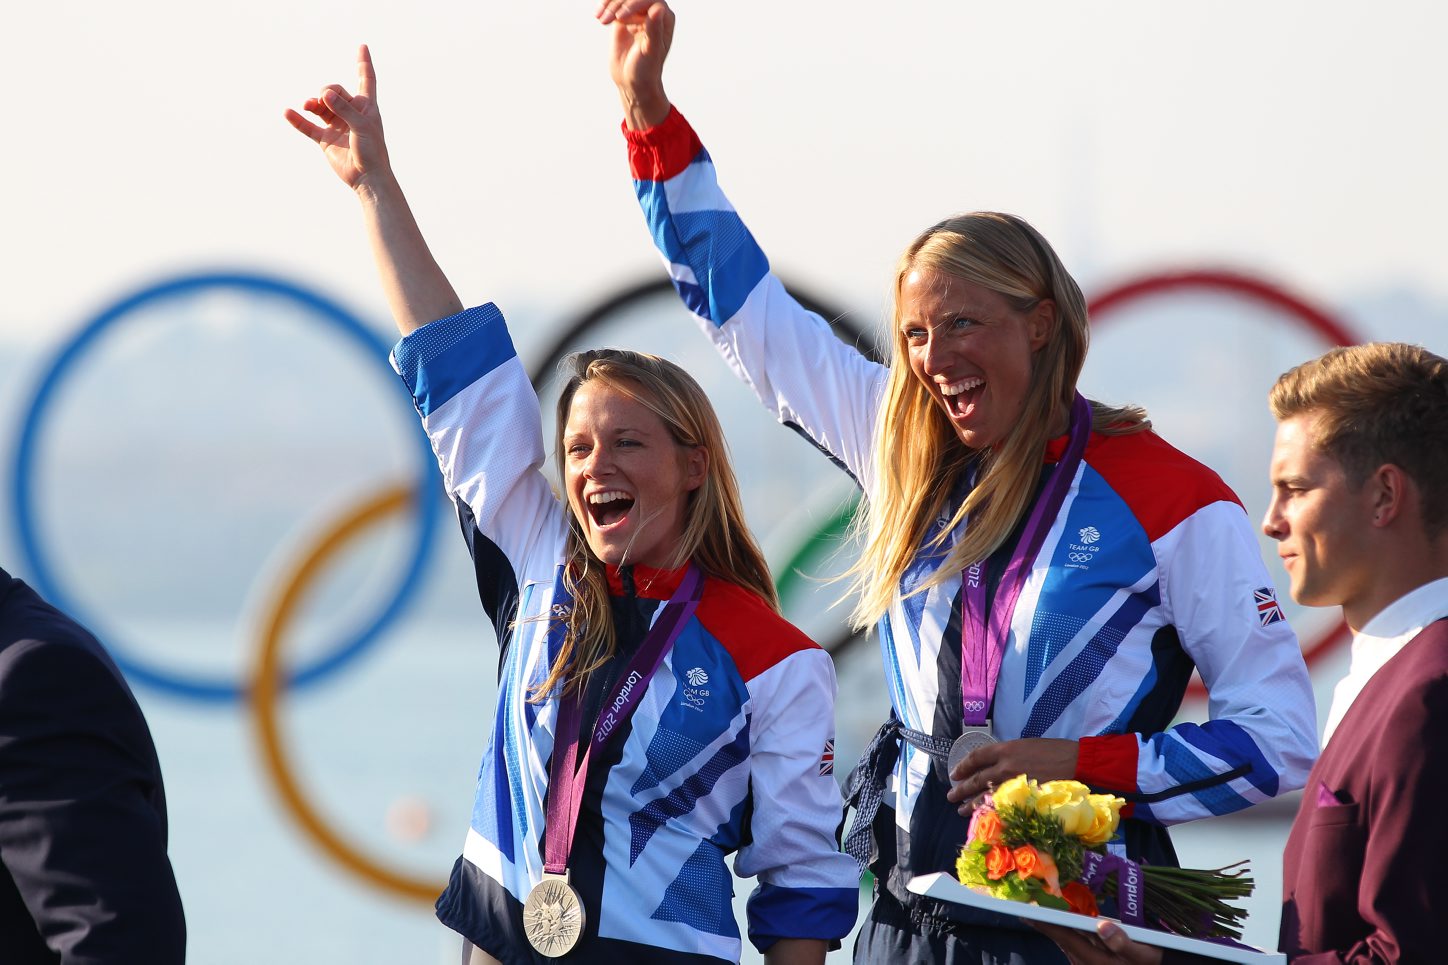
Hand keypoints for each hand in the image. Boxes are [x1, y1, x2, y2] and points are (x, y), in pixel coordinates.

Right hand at [284, 45, 390, 190]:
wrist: (367, 178)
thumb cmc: (372, 151)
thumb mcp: (361, 126)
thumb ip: (343, 108)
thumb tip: (323, 94)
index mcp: (366, 106)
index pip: (365, 79)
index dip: (363, 63)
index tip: (362, 46)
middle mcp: (351, 113)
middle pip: (334, 91)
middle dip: (326, 92)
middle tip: (323, 100)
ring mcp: (337, 125)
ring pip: (320, 106)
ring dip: (312, 103)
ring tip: (308, 105)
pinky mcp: (326, 139)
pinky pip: (308, 126)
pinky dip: (298, 119)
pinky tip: (288, 112)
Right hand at [597, 1, 673, 128]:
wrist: (632, 81)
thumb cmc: (646, 70)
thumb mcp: (650, 51)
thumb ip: (654, 29)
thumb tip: (657, 8)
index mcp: (664, 18)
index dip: (635, 3)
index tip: (621, 16)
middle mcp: (652, 13)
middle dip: (619, 3)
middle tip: (607, 19)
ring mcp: (637, 14)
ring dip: (610, 5)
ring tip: (602, 20)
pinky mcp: (623, 18)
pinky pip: (613, 5)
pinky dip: (605, 7)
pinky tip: (599, 17)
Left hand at [945, 737, 1079, 814]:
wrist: (1076, 762)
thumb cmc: (1054, 751)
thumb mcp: (1025, 745)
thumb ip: (1008, 755)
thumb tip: (995, 765)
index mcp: (1005, 749)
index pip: (976, 757)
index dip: (963, 766)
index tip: (954, 774)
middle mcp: (1005, 766)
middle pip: (976, 779)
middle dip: (961, 789)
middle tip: (951, 797)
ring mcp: (1013, 784)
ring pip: (985, 796)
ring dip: (971, 805)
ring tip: (961, 811)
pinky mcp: (1023, 798)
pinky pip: (1002, 807)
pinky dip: (991, 812)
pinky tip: (983, 817)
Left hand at [1031, 919, 1162, 964]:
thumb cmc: (1149, 962)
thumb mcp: (1142, 954)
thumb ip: (1122, 942)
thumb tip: (1103, 925)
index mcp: (1095, 961)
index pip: (1065, 938)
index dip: (1045, 924)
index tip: (1026, 913)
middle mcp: (1086, 963)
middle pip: (1062, 938)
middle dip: (1046, 921)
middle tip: (1029, 903)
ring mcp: (1087, 963)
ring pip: (1067, 940)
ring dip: (1055, 925)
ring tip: (1040, 908)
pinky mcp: (1091, 961)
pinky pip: (1075, 943)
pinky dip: (1067, 930)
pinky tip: (1063, 920)